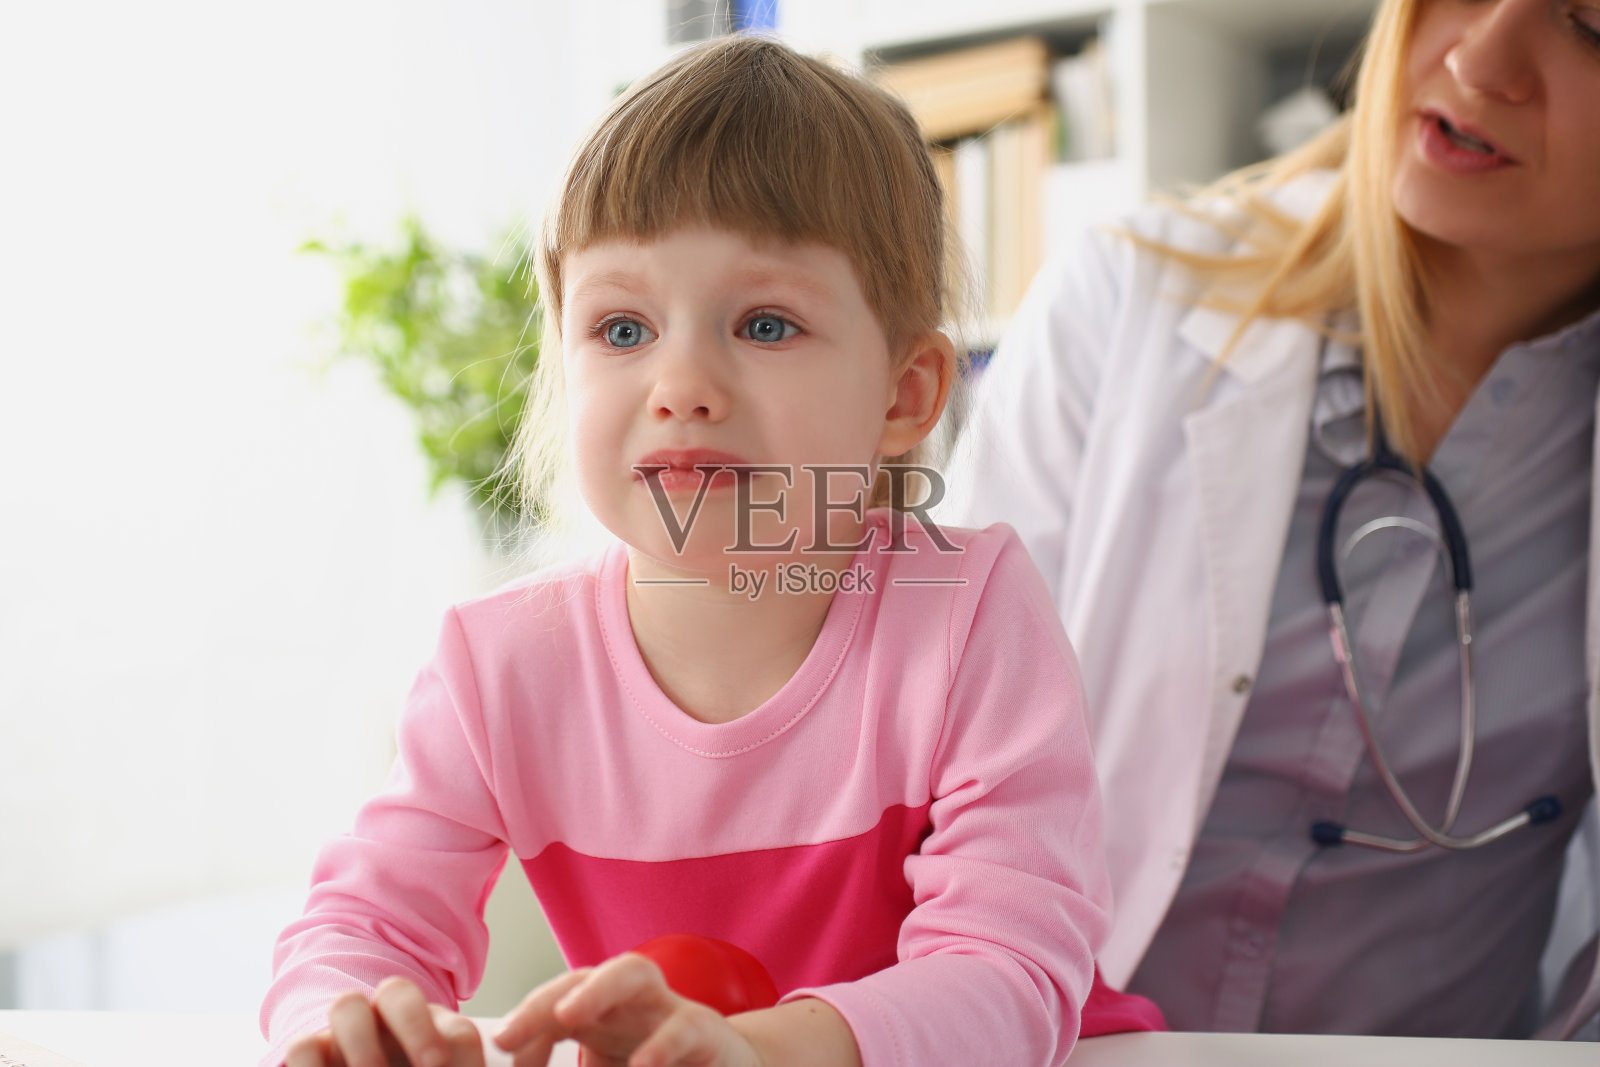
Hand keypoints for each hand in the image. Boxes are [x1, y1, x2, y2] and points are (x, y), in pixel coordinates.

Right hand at [284, 976, 484, 1066]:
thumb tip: (475, 1060)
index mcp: (434, 1032)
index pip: (456, 1031)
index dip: (463, 1053)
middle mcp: (387, 1020)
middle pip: (398, 993)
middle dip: (417, 1027)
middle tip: (435, 1066)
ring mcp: (344, 1031)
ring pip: (347, 1005)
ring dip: (364, 1044)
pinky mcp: (309, 1051)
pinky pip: (302, 1046)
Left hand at [493, 955, 762, 1066]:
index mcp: (601, 1014)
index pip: (552, 1005)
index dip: (524, 1025)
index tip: (503, 1049)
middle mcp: (630, 1001)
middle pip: (582, 975)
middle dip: (542, 997)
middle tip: (508, 1033)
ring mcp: (668, 1008)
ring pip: (633, 972)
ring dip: (597, 988)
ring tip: (567, 1015)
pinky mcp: (706, 1030)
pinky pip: (683, 1027)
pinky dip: (662, 1046)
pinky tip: (644, 1065)